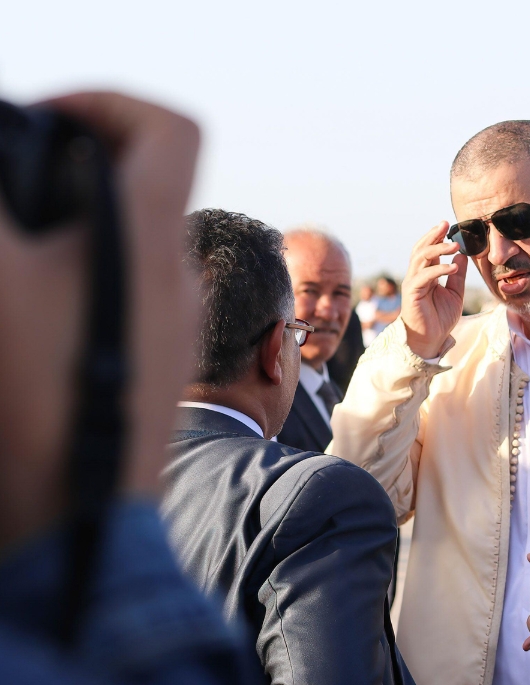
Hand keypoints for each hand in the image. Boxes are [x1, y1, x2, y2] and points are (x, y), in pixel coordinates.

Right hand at [0, 92, 200, 545]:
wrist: (80, 531)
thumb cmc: (36, 408)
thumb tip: (7, 180)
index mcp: (152, 244)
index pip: (172, 132)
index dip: (110, 103)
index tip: (47, 120)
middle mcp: (181, 280)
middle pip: (139, 190)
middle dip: (68, 176)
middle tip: (10, 202)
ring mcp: (177, 329)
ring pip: (129, 249)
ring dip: (70, 238)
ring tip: (11, 266)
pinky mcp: (161, 371)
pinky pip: (128, 301)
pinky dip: (83, 287)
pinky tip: (31, 321)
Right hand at [401, 221, 467, 358]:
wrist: (431, 340)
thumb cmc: (440, 318)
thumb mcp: (455, 293)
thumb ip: (458, 275)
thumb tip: (462, 255)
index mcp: (426, 274)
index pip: (429, 250)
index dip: (436, 237)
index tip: (448, 225)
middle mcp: (417, 275)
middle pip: (421, 248)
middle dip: (433, 235)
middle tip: (446, 225)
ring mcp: (413, 282)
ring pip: (420, 257)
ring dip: (437, 249)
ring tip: (454, 245)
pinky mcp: (412, 292)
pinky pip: (424, 276)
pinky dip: (439, 269)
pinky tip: (453, 267)